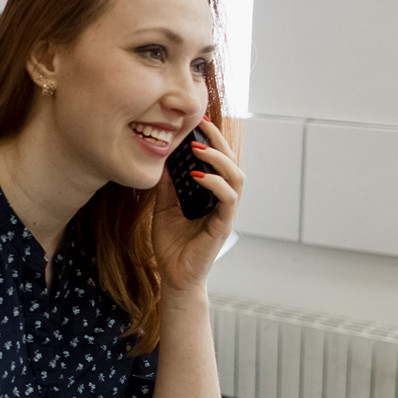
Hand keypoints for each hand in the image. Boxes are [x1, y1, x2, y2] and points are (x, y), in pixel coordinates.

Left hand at [151, 116, 242, 294]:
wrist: (174, 276)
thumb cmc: (172, 244)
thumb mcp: (163, 207)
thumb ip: (167, 185)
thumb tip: (161, 158)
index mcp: (211, 193)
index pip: (218, 161)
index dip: (211, 139)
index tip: (197, 120)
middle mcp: (222, 200)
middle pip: (231, 162)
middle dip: (217, 140)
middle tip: (200, 123)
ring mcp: (225, 212)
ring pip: (235, 177)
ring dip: (218, 159)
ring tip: (197, 147)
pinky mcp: (223, 225)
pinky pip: (227, 199)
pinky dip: (214, 184)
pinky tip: (196, 176)